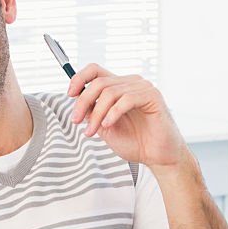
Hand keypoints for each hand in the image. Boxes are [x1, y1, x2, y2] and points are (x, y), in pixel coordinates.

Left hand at [67, 63, 187, 168]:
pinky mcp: (152, 97)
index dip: (79, 78)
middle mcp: (131, 83)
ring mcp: (143, 88)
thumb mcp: (105, 127)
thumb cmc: (136, 143)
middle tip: (77, 121)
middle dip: (83, 102)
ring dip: (97, 113)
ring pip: (110, 92)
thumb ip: (92, 112)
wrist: (157, 157)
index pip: (96, 71)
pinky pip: (126, 99)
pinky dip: (113, 113)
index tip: (70, 94)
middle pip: (99, 82)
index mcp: (119, 87)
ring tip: (93, 130)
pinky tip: (109, 124)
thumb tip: (76, 99)